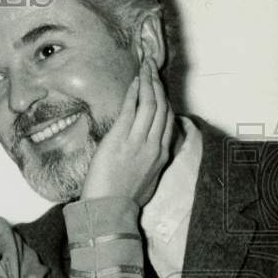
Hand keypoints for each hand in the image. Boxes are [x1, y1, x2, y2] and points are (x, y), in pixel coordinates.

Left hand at [81, 57, 173, 204]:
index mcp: (162, 155)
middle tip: (152, 68)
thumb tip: (152, 152)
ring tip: (145, 68)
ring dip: (148, 83)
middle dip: (158, 85)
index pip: (168, 121)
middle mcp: (154, 146)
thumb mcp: (148, 180)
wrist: (109, 210)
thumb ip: (152, 162)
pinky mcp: (120, 140)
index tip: (160, 87)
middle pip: (162, 108)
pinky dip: (134, 93)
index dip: (165, 100)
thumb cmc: (124, 199)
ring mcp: (138, 142)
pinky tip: (134, 82)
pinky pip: (130, 111)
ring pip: (150, 105)